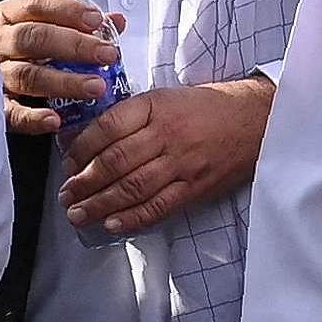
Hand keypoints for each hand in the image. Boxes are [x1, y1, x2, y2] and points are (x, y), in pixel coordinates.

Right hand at [0, 0, 122, 137]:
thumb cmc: (9, 45)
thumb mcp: (36, 24)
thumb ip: (77, 23)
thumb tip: (116, 20)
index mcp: (9, 15)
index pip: (37, 4)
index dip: (67, 11)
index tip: (96, 19)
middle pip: (34, 39)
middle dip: (74, 46)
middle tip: (106, 54)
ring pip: (26, 75)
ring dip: (63, 81)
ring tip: (94, 87)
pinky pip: (9, 112)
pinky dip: (32, 117)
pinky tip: (54, 120)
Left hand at [63, 76, 274, 236]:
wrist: (256, 120)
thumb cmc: (206, 108)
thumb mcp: (166, 97)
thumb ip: (132, 116)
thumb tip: (89, 139)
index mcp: (156, 106)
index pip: (108, 127)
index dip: (81, 148)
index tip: (67, 162)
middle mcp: (167, 134)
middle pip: (116, 161)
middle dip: (84, 182)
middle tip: (66, 194)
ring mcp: (182, 163)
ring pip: (132, 187)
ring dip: (100, 204)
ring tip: (78, 213)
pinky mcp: (195, 187)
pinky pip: (158, 206)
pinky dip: (132, 218)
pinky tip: (111, 224)